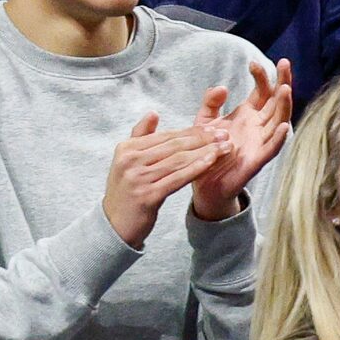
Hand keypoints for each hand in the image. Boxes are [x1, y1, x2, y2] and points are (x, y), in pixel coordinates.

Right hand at [101, 112, 221, 247]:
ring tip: (225, 147)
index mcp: (126, 148)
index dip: (192, 131)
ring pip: (179, 160)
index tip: (213, 127)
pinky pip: (178, 179)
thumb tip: (153, 113)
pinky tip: (212, 162)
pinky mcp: (147, 196)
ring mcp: (138, 178)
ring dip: (205, 152)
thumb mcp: (126, 162)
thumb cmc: (126, 192)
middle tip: (225, 134)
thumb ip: (140, 136)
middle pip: (174, 146)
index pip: (166, 136)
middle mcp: (130, 161)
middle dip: (202, 139)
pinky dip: (196, 168)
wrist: (114, 226)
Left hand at [189, 62, 291, 220]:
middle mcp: (258, 126)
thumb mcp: (204, 122)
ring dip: (284, 105)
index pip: (262, 90)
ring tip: (285, 89)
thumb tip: (223, 87)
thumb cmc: (207, 151)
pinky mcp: (257, 160)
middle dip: (283, 81)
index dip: (261, 76)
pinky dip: (279, 138)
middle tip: (285, 63)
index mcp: (248, 115)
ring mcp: (260, 142)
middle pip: (277, 101)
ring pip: (279, 120)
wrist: (203, 183)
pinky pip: (272, 148)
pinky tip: (284, 126)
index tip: (253, 63)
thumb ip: (211, 103)